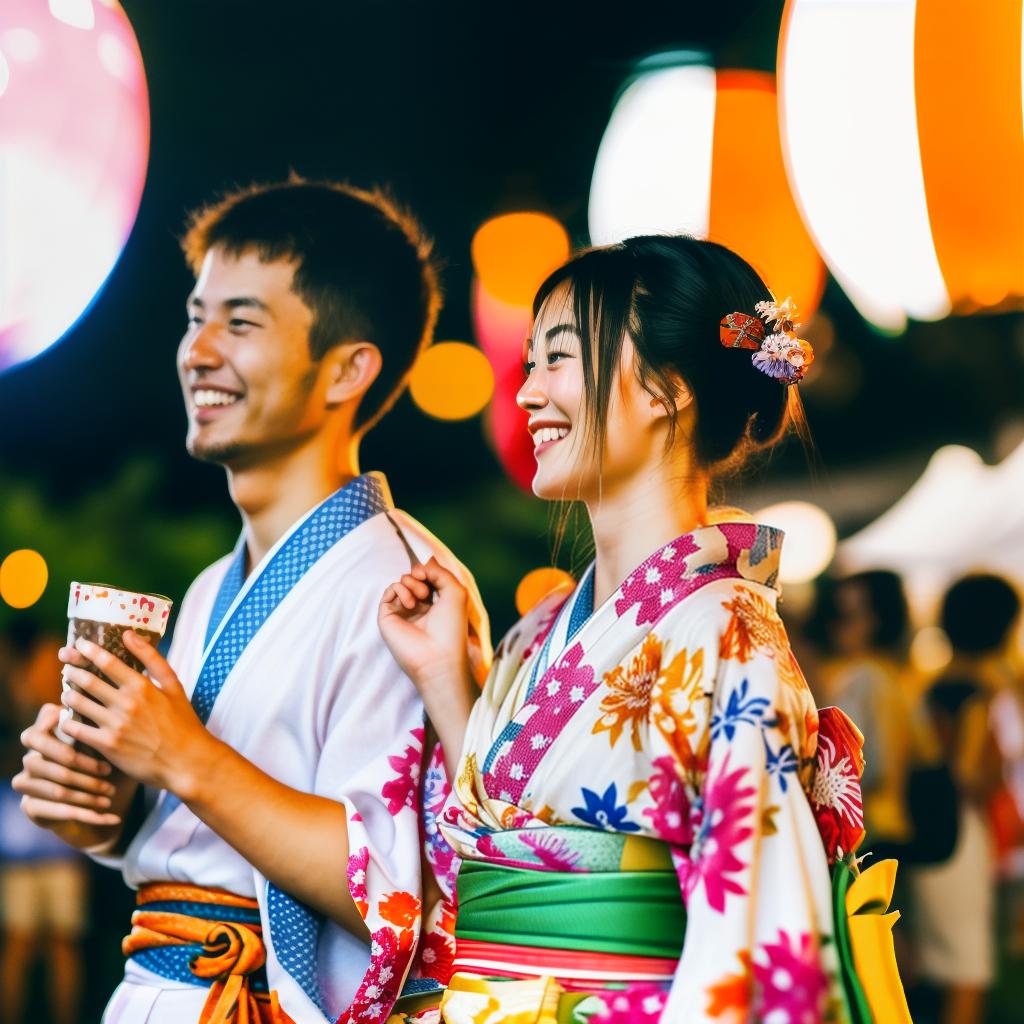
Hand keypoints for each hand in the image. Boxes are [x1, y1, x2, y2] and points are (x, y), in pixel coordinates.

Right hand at [13, 702, 128, 850]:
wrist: (98, 803)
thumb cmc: (103, 765)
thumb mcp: (106, 746)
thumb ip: (98, 730)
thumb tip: (104, 713)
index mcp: (43, 739)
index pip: (38, 732)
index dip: (54, 731)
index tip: (80, 730)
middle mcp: (30, 759)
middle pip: (53, 763)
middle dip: (85, 768)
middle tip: (109, 772)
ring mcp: (26, 784)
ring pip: (58, 790)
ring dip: (89, 795)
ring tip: (110, 795)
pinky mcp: (30, 807)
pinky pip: (60, 812)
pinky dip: (91, 816)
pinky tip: (114, 817)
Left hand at [57, 630, 216, 797]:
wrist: (187, 761)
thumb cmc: (183, 722)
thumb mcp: (174, 686)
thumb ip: (153, 659)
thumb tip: (130, 634)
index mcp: (142, 686)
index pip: (107, 662)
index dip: (89, 651)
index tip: (79, 645)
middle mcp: (127, 703)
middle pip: (87, 680)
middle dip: (73, 672)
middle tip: (68, 669)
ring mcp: (115, 725)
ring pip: (77, 703)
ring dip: (69, 695)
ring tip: (69, 693)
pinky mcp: (107, 746)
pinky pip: (76, 729)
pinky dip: (68, 721)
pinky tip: (69, 719)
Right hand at [379, 557, 477, 778]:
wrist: (438, 656)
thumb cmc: (451, 627)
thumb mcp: (455, 592)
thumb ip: (440, 571)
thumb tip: (421, 565)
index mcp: (436, 602)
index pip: (428, 576)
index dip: (428, 570)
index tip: (431, 575)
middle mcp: (419, 607)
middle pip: (414, 576)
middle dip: (420, 576)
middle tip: (427, 592)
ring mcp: (403, 612)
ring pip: (401, 582)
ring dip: (411, 583)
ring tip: (421, 598)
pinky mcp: (388, 617)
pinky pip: (389, 591)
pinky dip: (399, 590)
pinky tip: (410, 604)